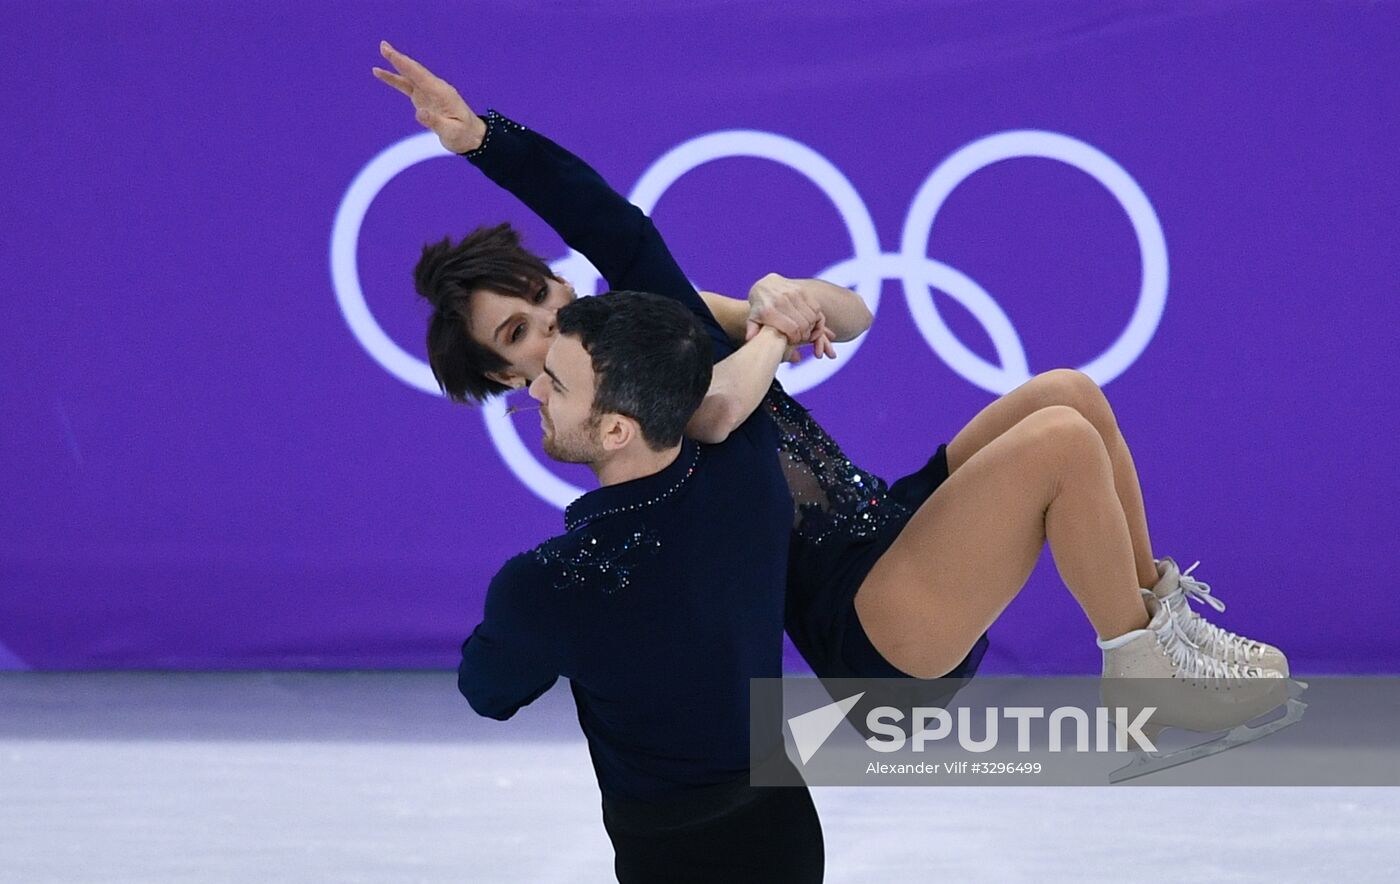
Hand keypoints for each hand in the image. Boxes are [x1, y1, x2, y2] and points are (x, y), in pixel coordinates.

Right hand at [372, 42, 487, 153]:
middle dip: (398, 58)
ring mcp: (429, 92)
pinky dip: (396, 79)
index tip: (392, 54)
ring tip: (383, 51)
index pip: (420, 76)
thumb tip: (419, 113)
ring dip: (396, 64)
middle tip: (383, 45)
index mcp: (442, 93)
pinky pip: (408, 86)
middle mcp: (435, 88)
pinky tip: (383, 74)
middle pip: (414, 70)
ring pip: (410, 75)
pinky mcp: (424, 98)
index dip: (405, 64)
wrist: (473, 137)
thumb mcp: (450, 132)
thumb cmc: (463, 134)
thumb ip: (435, 122)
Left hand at [745, 273, 836, 359]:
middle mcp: (781, 300)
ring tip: (804, 330)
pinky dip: (815, 316)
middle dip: (804, 334)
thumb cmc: (759, 307)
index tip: (793, 341)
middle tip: (800, 337)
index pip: (792, 330)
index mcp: (769, 311)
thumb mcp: (753, 319)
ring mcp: (792, 293)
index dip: (796, 339)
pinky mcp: (801, 289)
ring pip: (811, 316)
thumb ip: (752, 330)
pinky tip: (808, 321)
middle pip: (803, 325)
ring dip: (811, 326)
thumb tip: (750, 339)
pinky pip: (815, 307)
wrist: (764, 285)